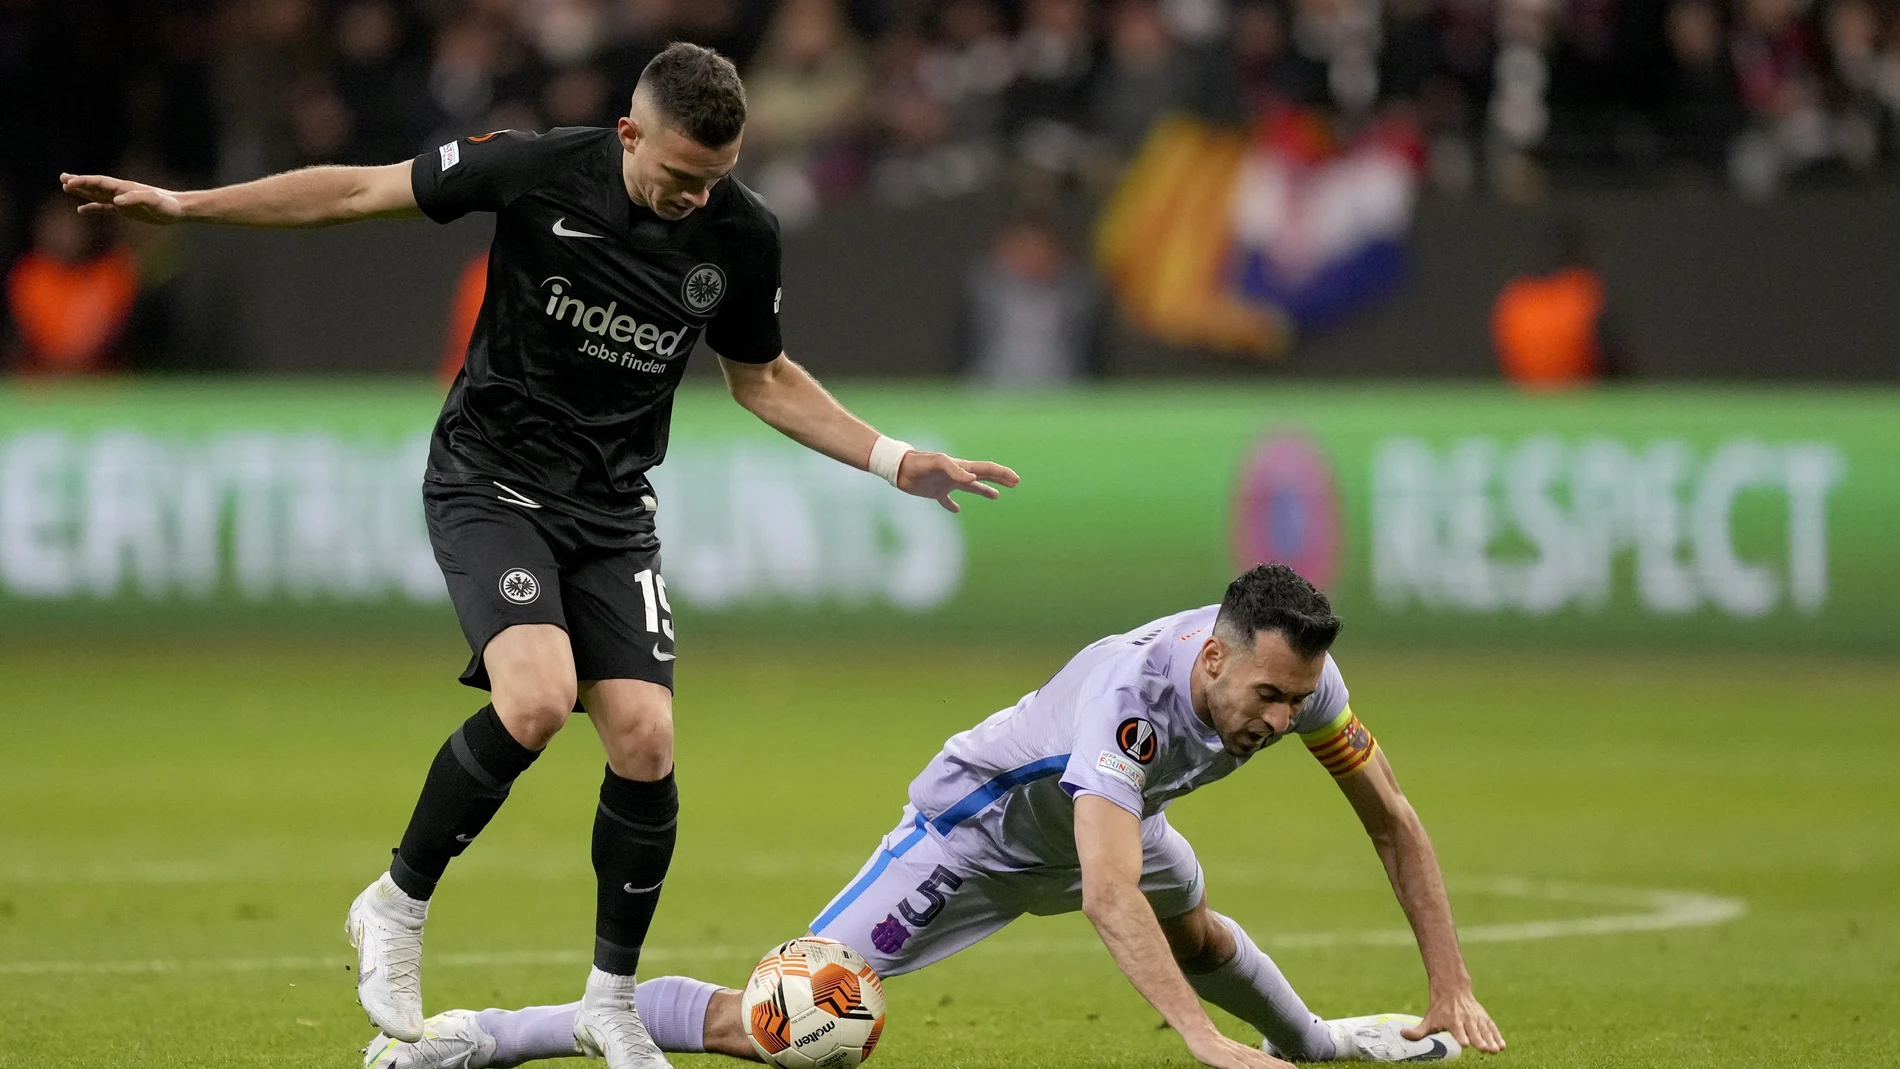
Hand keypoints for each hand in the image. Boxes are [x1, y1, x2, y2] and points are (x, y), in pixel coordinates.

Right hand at [61, 173, 186, 224]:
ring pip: (97, 194)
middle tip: (62, 178)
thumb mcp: (153, 202)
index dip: (84, 181)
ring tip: (65, 187)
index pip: (100, 182)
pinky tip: (81, 210)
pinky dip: (93, 208)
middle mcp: (121, 192)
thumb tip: (115, 202)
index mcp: (125, 188)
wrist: (178, 209)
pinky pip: (105, 208)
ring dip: (82, 191)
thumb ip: (135, 200)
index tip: (69, 182)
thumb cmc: (168, 204)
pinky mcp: (125, 210)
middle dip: (79, 182)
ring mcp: (122, 200)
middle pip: (95, 185)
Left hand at [894, 451, 1019, 512]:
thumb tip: (973, 479)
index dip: (1002, 474)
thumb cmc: (918, 463)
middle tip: (1015, 482)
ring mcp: (947, 483)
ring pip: (970, 487)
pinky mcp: (935, 492)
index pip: (986, 469)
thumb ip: (955, 470)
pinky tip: (956, 510)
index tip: (1016, 480)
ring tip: (996, 496)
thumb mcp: (937, 463)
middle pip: (983, 476)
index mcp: (960, 467)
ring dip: (984, 490)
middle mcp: (957, 474)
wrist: (899, 468)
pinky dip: (952, 505)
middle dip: (999, 479)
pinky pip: (947, 500)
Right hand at [1183, 1028, 1295, 1068]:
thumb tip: (1251, 1066)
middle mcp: (1244, 1055)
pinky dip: (1243, 1068)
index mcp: (1247, 1055)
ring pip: (1255, 1064)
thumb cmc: (1215, 1047)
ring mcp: (1235, 1056)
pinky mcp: (1224, 1059)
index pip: (1268, 1062)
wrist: (1199, 1033)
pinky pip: (1235, 1065)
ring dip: (1270, 1068)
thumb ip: (1242, 1063)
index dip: (1282, 1066)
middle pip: (1266, 1063)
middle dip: (1281, 1068)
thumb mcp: (1232, 1057)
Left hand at [1404, 989, 1504, 1053]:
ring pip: (1485, 1030)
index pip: (1457, 1030)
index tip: (1466, 1044)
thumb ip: (1418, 1032)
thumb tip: (1402, 1035)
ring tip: (1495, 1050)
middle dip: (1479, 1040)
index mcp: (1452, 1020)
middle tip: (1484, 1049)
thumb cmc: (1439, 1008)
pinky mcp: (1484, 1017)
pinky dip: (1497, 1036)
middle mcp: (1465, 1019)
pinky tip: (1502, 1046)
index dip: (1461, 1036)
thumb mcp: (1428, 1019)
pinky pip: (1492, 1027)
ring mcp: (1476, 1018)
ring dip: (1491, 1040)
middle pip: (1473, 1031)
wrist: (1453, 989)